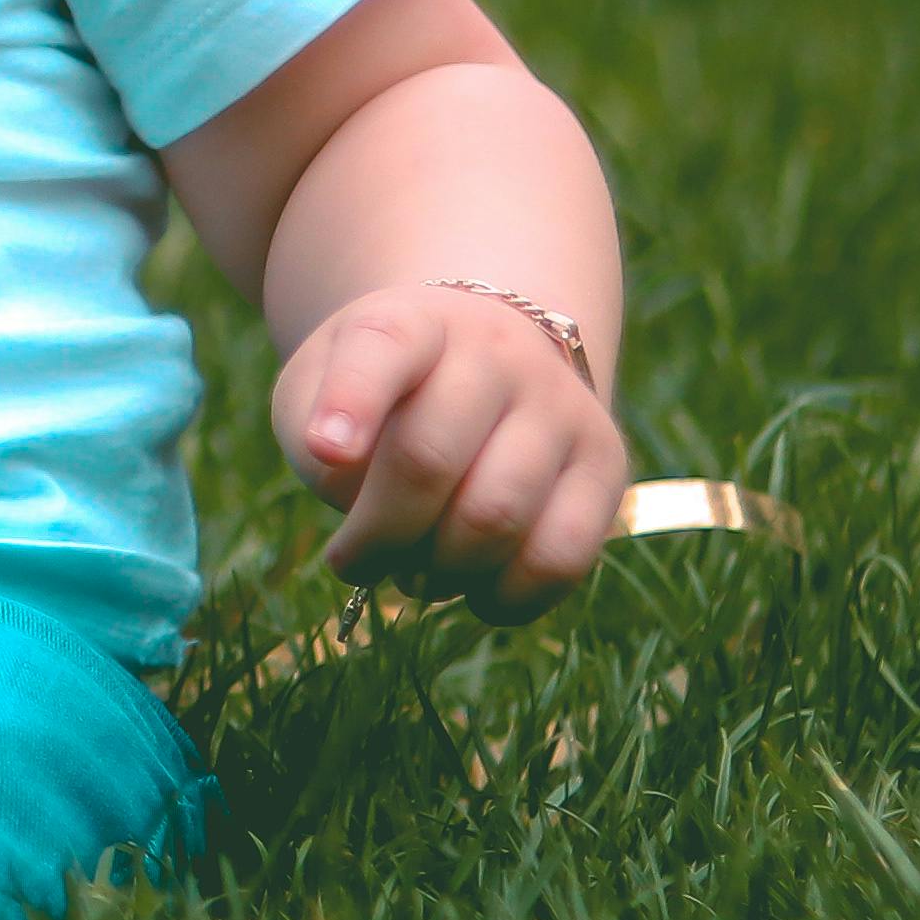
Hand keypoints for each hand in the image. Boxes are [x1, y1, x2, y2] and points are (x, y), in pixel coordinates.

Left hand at [277, 284, 623, 619]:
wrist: (488, 360)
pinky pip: (563, 555)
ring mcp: (561, 405)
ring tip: (413, 575)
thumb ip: (314, 434)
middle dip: (379, 533)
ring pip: (497, 516)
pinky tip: (476, 593)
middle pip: (429, 458)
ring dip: (440, 571)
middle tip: (353, 562)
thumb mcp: (320, 387)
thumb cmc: (384, 392)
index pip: (383, 348)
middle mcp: (497, 352)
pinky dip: (509, 597)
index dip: (351, 402)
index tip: (324, 451)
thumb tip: (360, 506)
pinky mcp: (605, 464)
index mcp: (413, 322)